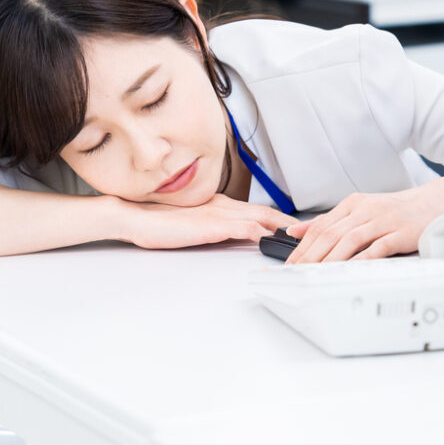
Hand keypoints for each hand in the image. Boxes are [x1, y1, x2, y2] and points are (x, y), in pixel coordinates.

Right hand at [120, 194, 295, 249]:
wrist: (136, 218)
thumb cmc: (158, 223)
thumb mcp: (192, 223)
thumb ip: (212, 226)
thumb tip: (228, 235)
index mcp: (219, 204)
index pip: (255, 209)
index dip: (276, 217)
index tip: (292, 225)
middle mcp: (223, 205)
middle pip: (265, 211)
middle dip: (288, 221)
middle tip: (307, 231)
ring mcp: (218, 214)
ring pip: (260, 218)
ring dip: (281, 227)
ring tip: (299, 237)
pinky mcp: (212, 226)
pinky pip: (244, 229)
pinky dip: (261, 234)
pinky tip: (271, 240)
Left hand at [284, 170, 443, 262]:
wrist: (438, 202)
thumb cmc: (399, 211)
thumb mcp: (362, 210)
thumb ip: (330, 222)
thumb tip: (295, 232)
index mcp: (353, 205)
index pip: (320, 226)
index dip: (302, 245)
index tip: (288, 264)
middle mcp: (366, 210)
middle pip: (331, 234)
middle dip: (310, 255)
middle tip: (296, 274)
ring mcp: (384, 220)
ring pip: (350, 240)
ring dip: (330, 259)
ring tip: (315, 275)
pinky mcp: (401, 232)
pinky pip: (378, 247)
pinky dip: (361, 259)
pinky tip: (349, 271)